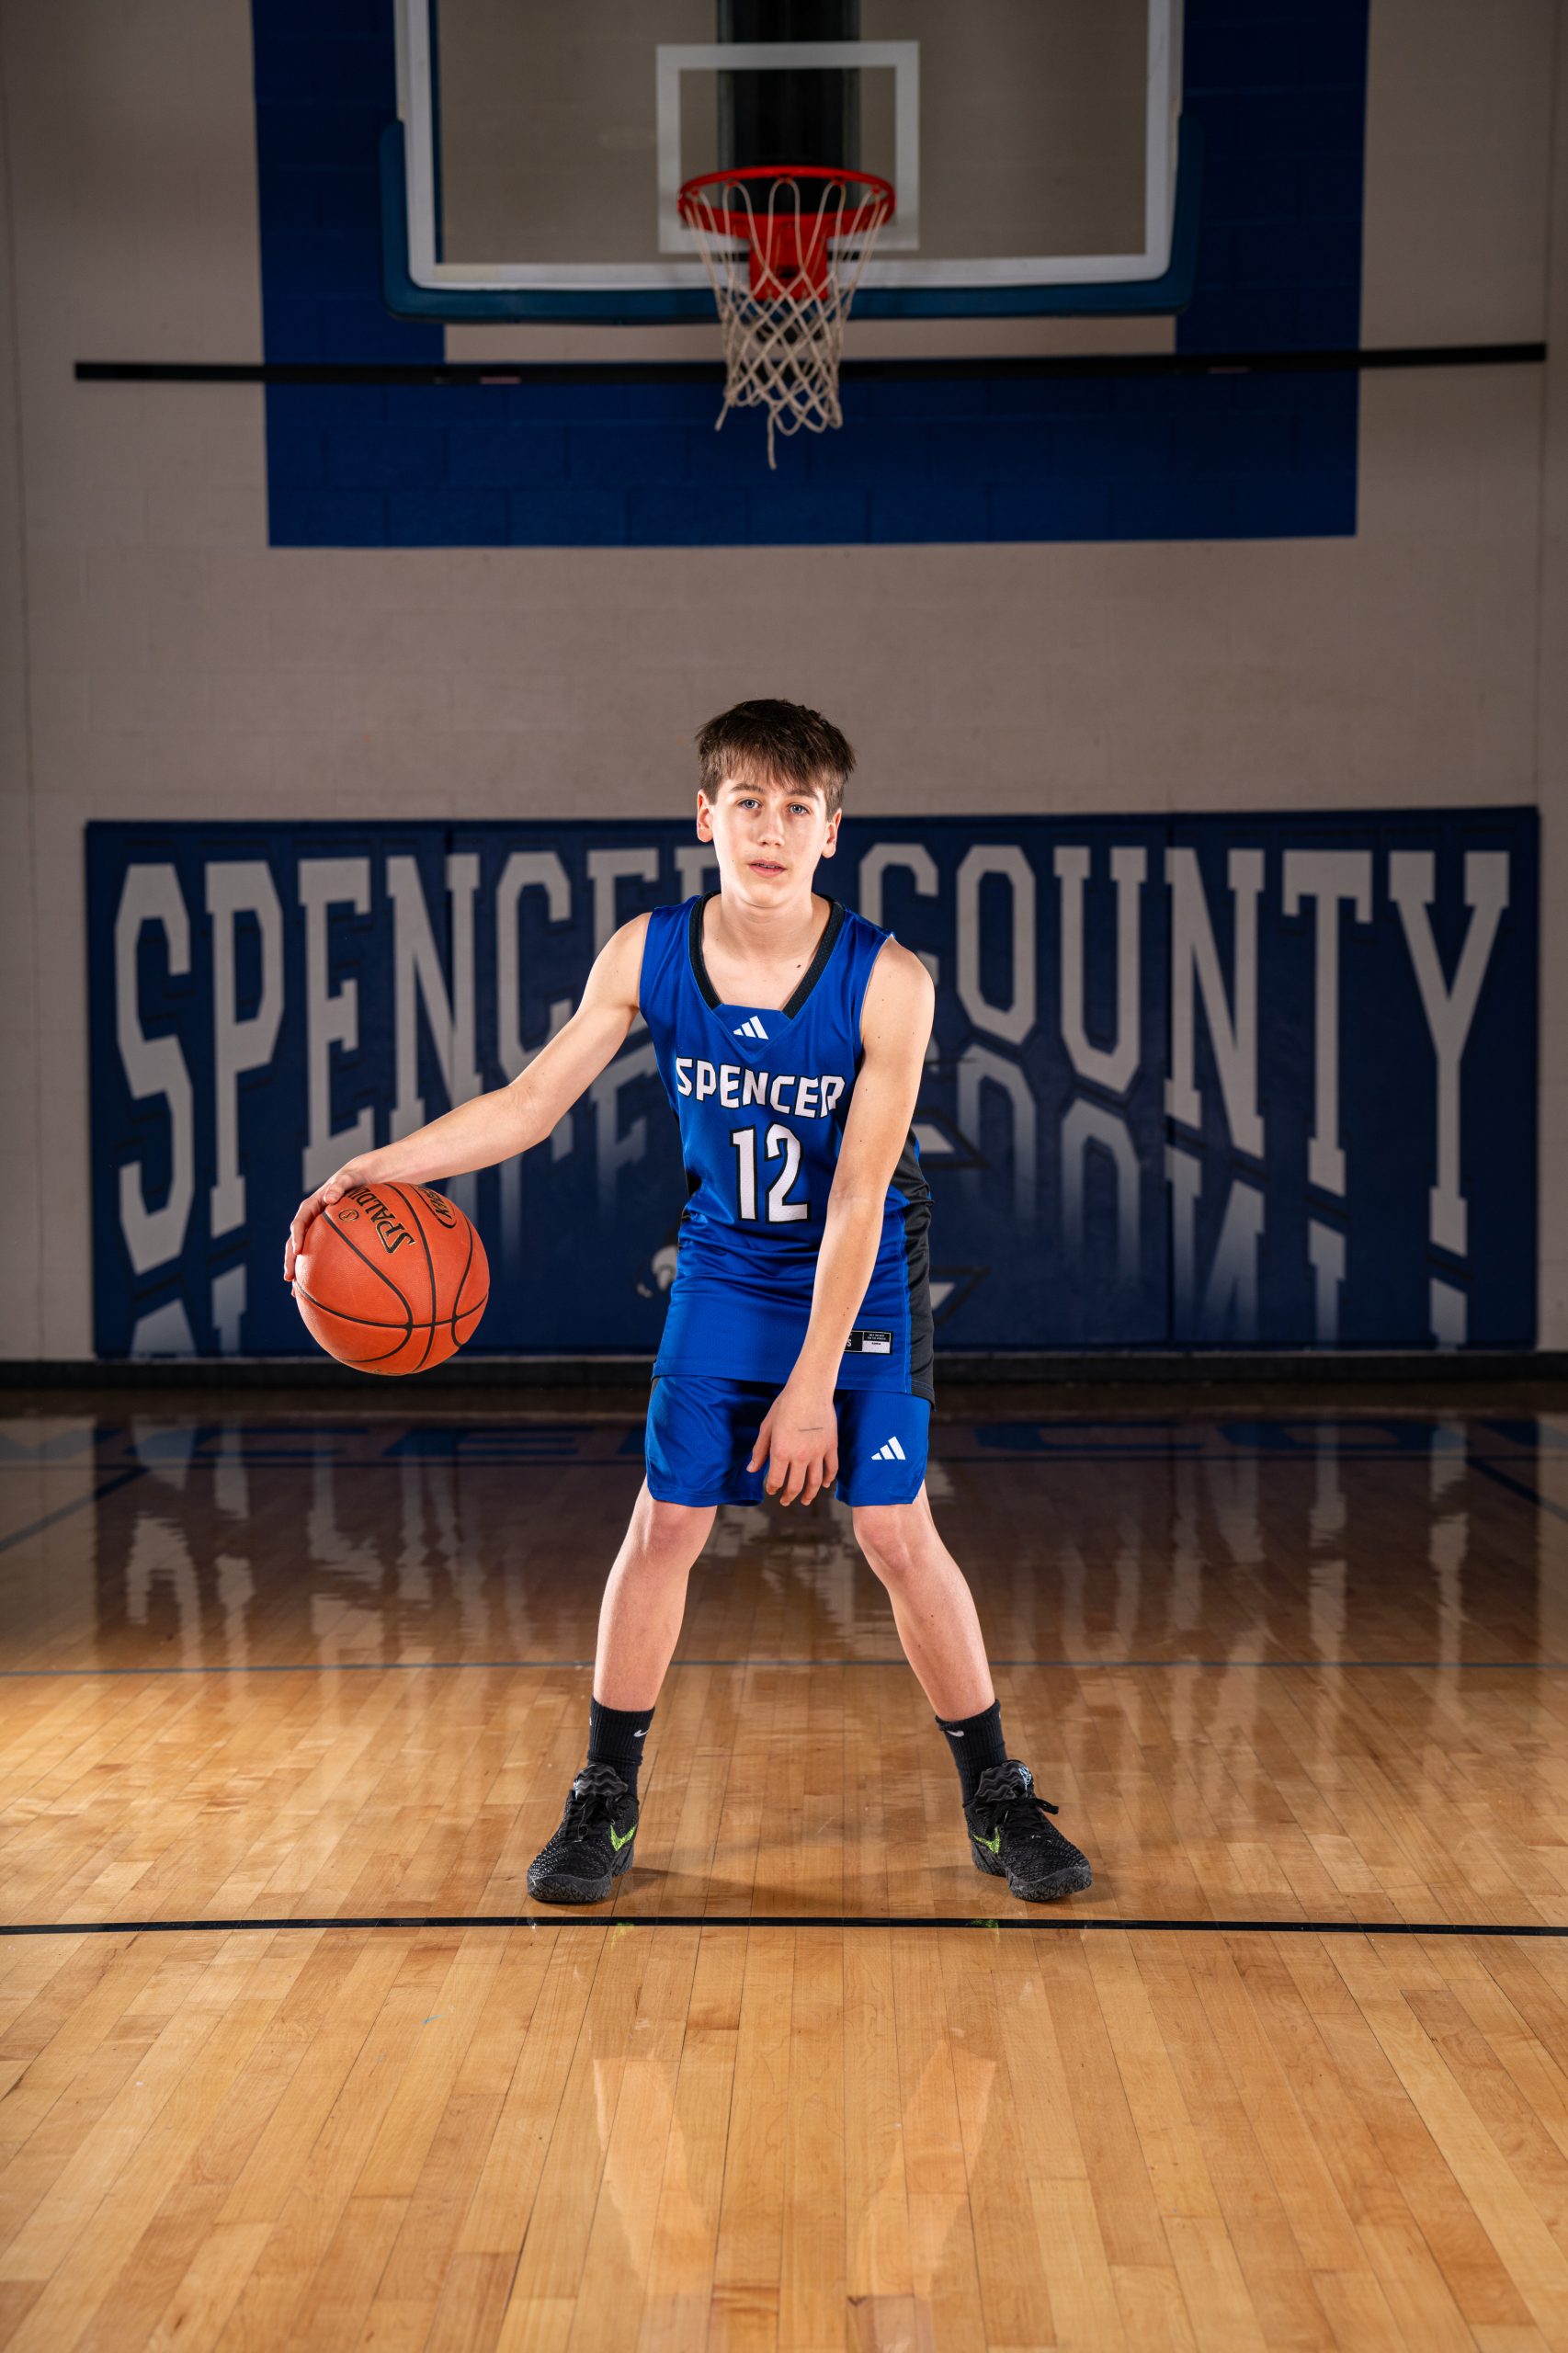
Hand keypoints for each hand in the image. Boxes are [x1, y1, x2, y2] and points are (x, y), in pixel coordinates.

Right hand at [284, 1165, 361, 1284]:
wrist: (361, 1179)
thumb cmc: (355, 1178)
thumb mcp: (348, 1178)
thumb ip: (339, 1186)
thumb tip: (330, 1198)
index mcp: (312, 1206)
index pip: (299, 1223)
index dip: (296, 1237)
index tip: (297, 1251)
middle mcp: (311, 1220)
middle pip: (295, 1242)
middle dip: (290, 1260)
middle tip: (289, 1278)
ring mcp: (317, 1230)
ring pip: (303, 1252)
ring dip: (299, 1270)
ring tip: (296, 1291)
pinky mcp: (326, 1238)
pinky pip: (320, 1254)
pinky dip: (317, 1269)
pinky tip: (320, 1288)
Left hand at [748, 1381, 837, 1505]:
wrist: (810, 1389)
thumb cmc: (785, 1405)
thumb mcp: (767, 1426)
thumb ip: (760, 1450)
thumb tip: (752, 1470)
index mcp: (781, 1451)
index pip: (775, 1480)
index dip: (772, 1489)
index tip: (771, 1491)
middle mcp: (800, 1456)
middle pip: (795, 1486)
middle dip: (789, 1497)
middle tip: (785, 1501)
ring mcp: (818, 1452)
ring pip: (815, 1482)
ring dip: (809, 1495)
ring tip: (805, 1501)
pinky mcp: (831, 1446)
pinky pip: (831, 1469)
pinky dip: (828, 1480)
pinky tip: (824, 1485)